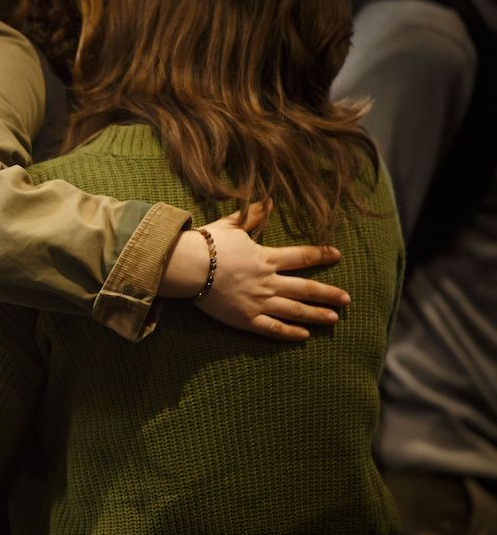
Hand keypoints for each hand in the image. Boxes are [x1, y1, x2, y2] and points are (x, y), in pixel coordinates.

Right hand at [161, 200, 350, 340]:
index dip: (320, 254)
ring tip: (334, 319)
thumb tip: (268, 199)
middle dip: (328, 293)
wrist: (188, 267)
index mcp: (266, 258)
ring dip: (316, 314)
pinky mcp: (245, 319)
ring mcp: (258, 302)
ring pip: (294, 310)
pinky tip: (304, 335)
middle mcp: (268, 282)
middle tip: (347, 299)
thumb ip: (253, 215)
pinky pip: (272, 328)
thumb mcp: (231, 225)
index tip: (336, 255)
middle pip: (306, 288)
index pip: (301, 256)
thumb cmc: (206, 244)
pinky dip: (289, 332)